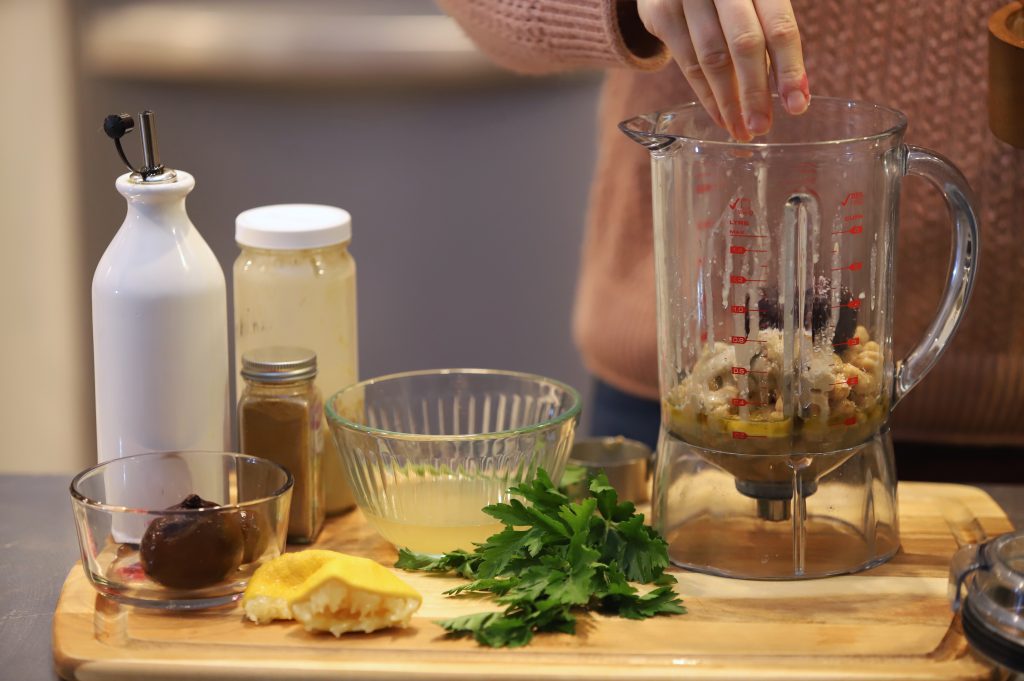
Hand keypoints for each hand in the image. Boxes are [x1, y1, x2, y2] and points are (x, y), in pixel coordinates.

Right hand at [637, 0, 809, 140]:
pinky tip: (721, 116)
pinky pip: (687, 64)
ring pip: (712, 58)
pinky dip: (706, 96)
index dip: (790, 68)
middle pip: (744, 43)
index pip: (779, 26)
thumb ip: (771, 37)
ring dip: (728, 101)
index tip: (796, 105)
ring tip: (741, 130)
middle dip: (755, 91)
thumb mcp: (754, 4)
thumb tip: (795, 94)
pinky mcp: (662, 13)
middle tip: (761, 126)